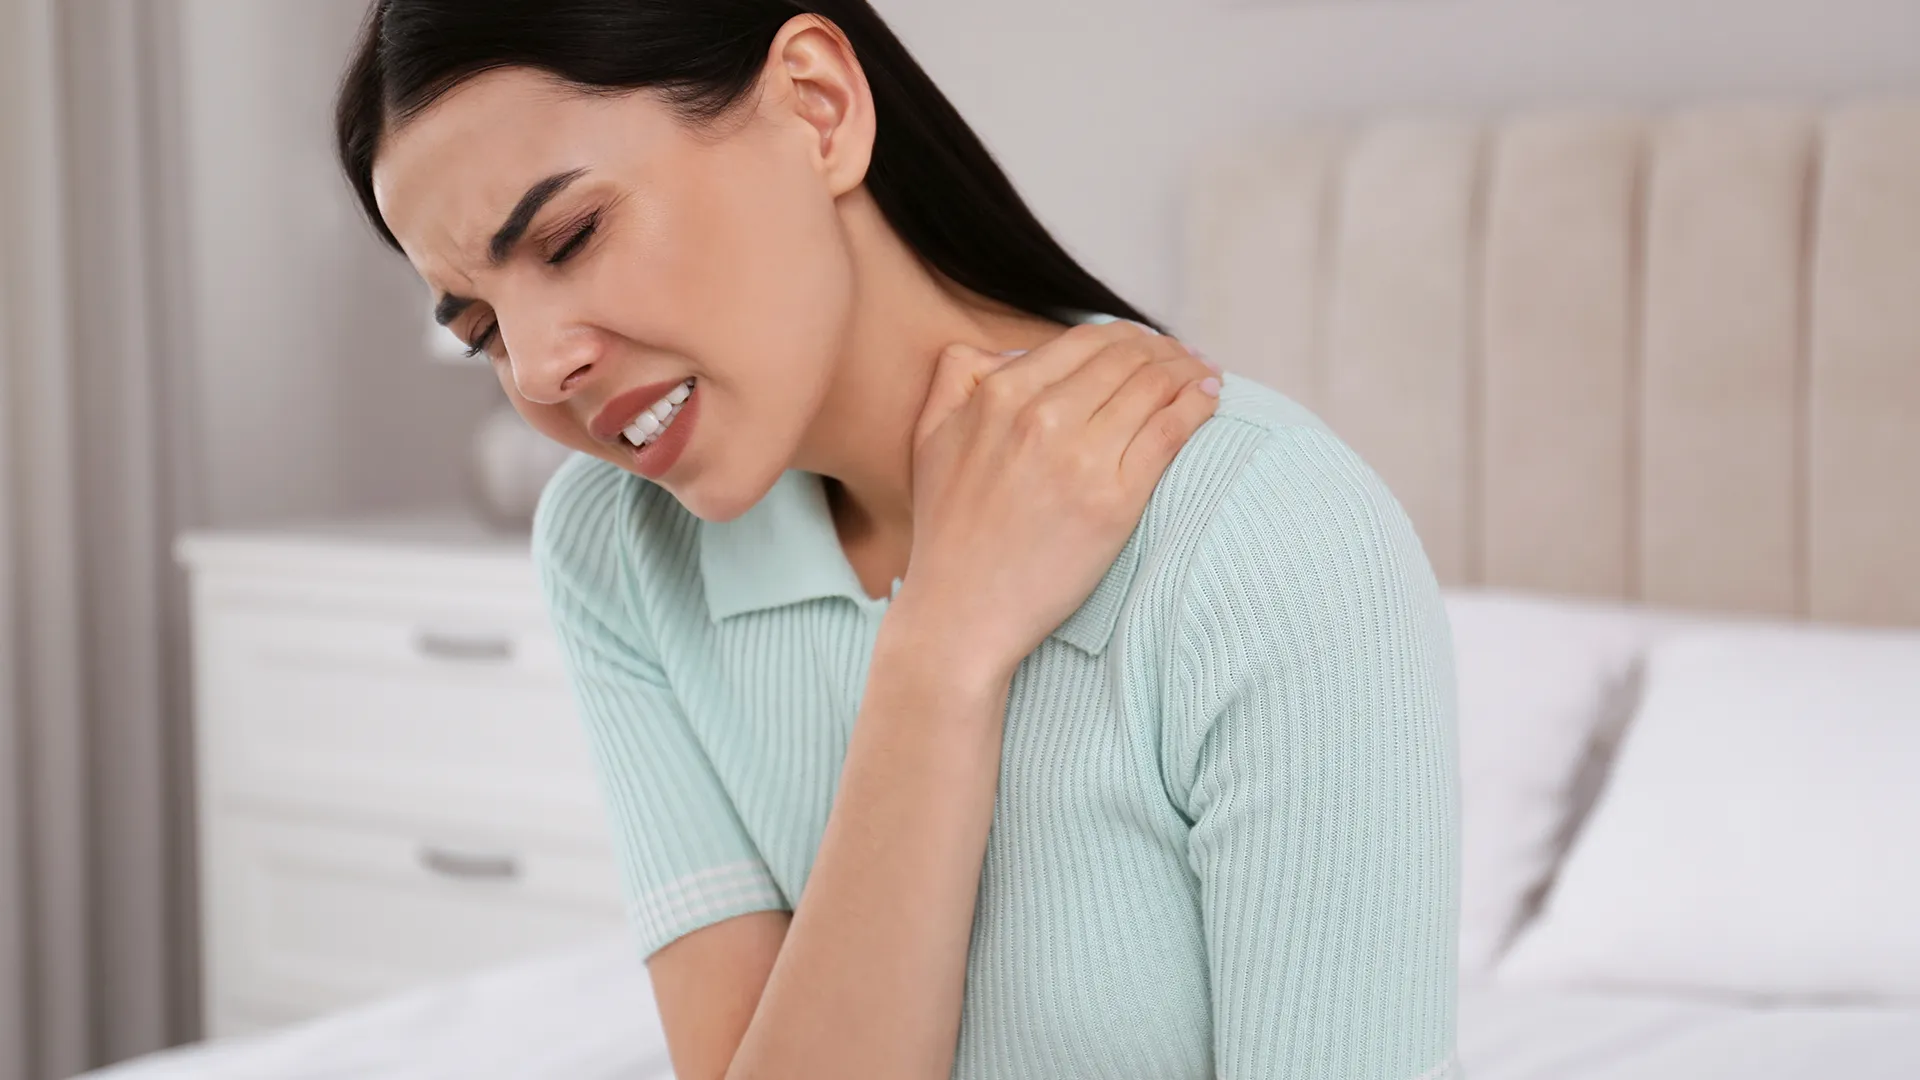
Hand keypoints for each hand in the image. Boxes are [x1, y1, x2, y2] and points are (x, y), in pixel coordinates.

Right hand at [886, 321, 1220, 688]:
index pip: (1085, 340)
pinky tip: (1210, 398)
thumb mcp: (930, 436)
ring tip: (1206, 375)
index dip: (1128, 335)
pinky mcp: (1115, 500)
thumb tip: (1008, 349)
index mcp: (1000, 395)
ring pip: (1154, 385)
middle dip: (1165, 349)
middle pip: (1127, 357)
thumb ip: (957, 377)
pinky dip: (1198, 404)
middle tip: (1186, 357)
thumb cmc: (948, 531)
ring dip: (1189, 370)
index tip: (1149, 345)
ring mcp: (1080, 458)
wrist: (962, 613)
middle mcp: (1041, 417)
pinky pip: (1170, 431)